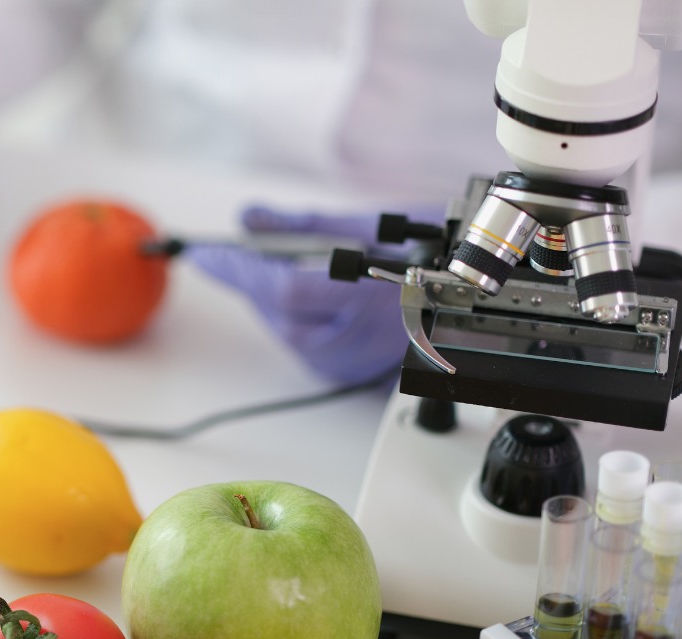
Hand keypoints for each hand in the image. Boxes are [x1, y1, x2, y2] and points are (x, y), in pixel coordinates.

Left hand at [184, 205, 427, 383]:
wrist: (479, 300)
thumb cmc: (438, 257)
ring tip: (280, 267)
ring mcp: (351, 363)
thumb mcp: (371, 225)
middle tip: (229, 253)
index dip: (238, 271)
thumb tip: (250, 219)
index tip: (201, 253)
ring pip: (285, 330)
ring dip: (271, 297)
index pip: (283, 288)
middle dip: (251, 279)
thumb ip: (302, 226)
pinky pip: (300, 342)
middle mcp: (357, 341)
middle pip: (278, 311)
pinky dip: (292, 316)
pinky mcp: (345, 374)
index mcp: (368, 299)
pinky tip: (304, 295)